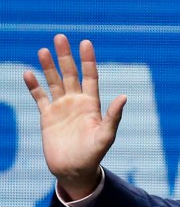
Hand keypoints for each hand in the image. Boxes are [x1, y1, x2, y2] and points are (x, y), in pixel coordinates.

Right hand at [23, 34, 126, 199]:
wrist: (74, 170)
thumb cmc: (94, 154)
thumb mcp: (106, 135)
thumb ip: (113, 116)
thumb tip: (124, 96)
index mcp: (92, 104)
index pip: (90, 76)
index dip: (88, 60)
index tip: (85, 42)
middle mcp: (76, 102)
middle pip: (70, 74)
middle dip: (66, 56)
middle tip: (60, 37)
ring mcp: (61, 108)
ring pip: (54, 82)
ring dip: (48, 67)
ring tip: (44, 50)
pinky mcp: (47, 117)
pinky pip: (39, 98)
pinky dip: (34, 86)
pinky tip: (28, 73)